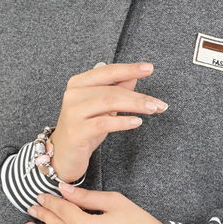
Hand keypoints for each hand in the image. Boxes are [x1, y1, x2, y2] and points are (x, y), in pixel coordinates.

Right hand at [49, 61, 168, 183]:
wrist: (62, 155)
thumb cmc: (84, 128)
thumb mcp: (102, 107)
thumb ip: (116, 89)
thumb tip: (134, 75)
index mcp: (79, 83)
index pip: (108, 71)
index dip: (129, 68)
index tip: (149, 68)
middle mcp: (73, 94)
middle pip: (112, 89)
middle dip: (138, 96)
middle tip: (159, 103)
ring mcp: (73, 113)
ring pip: (109, 103)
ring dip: (135, 106)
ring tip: (153, 110)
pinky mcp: (76, 131)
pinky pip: (103, 123)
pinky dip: (122, 122)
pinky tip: (136, 122)